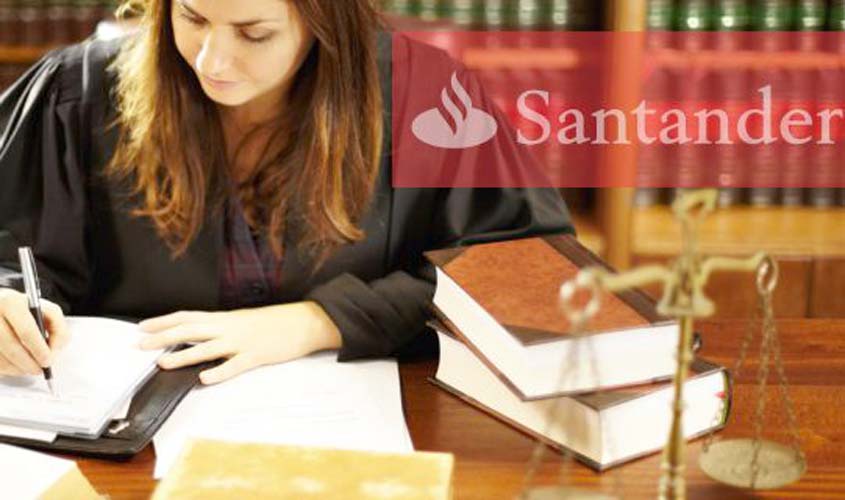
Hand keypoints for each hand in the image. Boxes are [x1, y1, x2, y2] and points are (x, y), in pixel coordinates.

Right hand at [0, 288, 69, 375]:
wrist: (1, 307)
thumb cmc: (26, 310)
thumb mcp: (47, 310)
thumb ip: (58, 328)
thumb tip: (54, 349)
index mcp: (11, 302)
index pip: (26, 331)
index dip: (39, 350)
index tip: (48, 360)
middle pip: (12, 347)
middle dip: (30, 363)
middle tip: (41, 369)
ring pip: (1, 358)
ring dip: (18, 368)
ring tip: (30, 368)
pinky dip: (7, 368)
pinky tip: (16, 366)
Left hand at [138, 301, 341, 384]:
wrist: (305, 321)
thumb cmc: (275, 322)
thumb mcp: (244, 320)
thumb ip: (223, 327)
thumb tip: (200, 335)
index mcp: (225, 318)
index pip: (187, 316)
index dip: (163, 321)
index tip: (142, 326)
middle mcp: (229, 327)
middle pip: (190, 329)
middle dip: (162, 337)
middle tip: (140, 344)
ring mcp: (243, 342)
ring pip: (207, 348)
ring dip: (183, 355)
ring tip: (162, 362)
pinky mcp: (257, 356)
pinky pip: (235, 365)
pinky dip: (218, 372)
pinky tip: (204, 378)